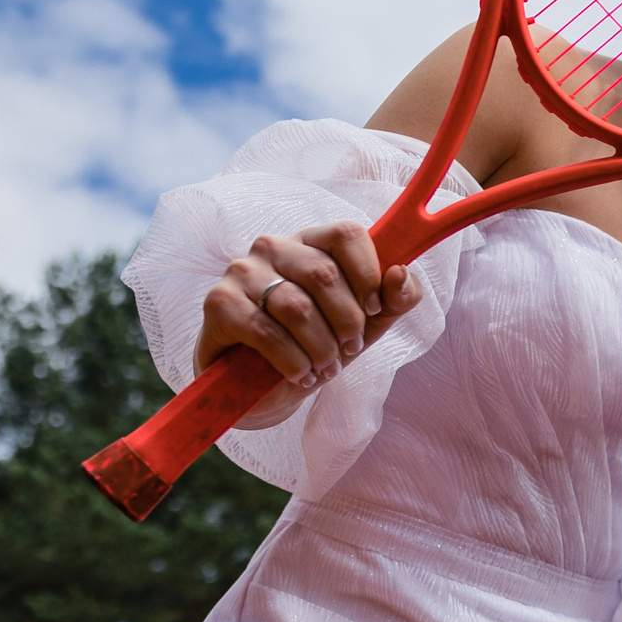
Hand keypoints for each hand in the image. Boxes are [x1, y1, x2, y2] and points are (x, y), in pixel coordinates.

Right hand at [197, 222, 423, 425]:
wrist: (266, 387)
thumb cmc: (318, 343)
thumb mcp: (367, 324)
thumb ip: (395, 299)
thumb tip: (402, 274)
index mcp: (311, 242)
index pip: (347, 234)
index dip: (368, 273)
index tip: (374, 309)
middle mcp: (274, 246)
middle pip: (323, 274)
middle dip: (347, 322)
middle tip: (348, 351)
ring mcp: (242, 271)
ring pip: (296, 306)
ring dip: (321, 348)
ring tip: (325, 368)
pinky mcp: (219, 302)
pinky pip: (265, 331)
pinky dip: (292, 361)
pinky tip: (299, 374)